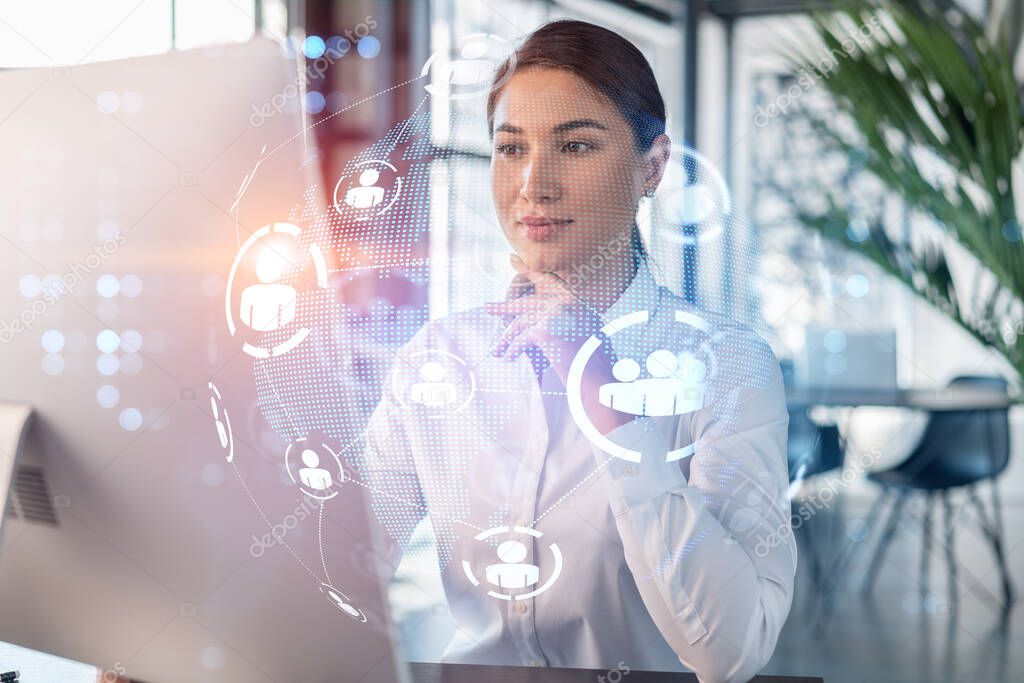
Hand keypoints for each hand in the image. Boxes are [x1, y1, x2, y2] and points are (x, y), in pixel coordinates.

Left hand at [484, 255, 632, 432]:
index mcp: (576, 301)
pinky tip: (509, 357)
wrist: (600, 381)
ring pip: (521, 323)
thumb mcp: (582, 333)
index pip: (549, 280)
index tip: (514, 263)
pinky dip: (513, 350)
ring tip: (497, 350)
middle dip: (505, 307)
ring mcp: (556, 314)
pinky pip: (521, 339)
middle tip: (488, 308)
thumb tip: (535, 324)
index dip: (529, 272)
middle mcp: (567, 303)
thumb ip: (563, 321)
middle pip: (528, 303)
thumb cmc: (593, 364)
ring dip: (506, 339)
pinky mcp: (545, 331)